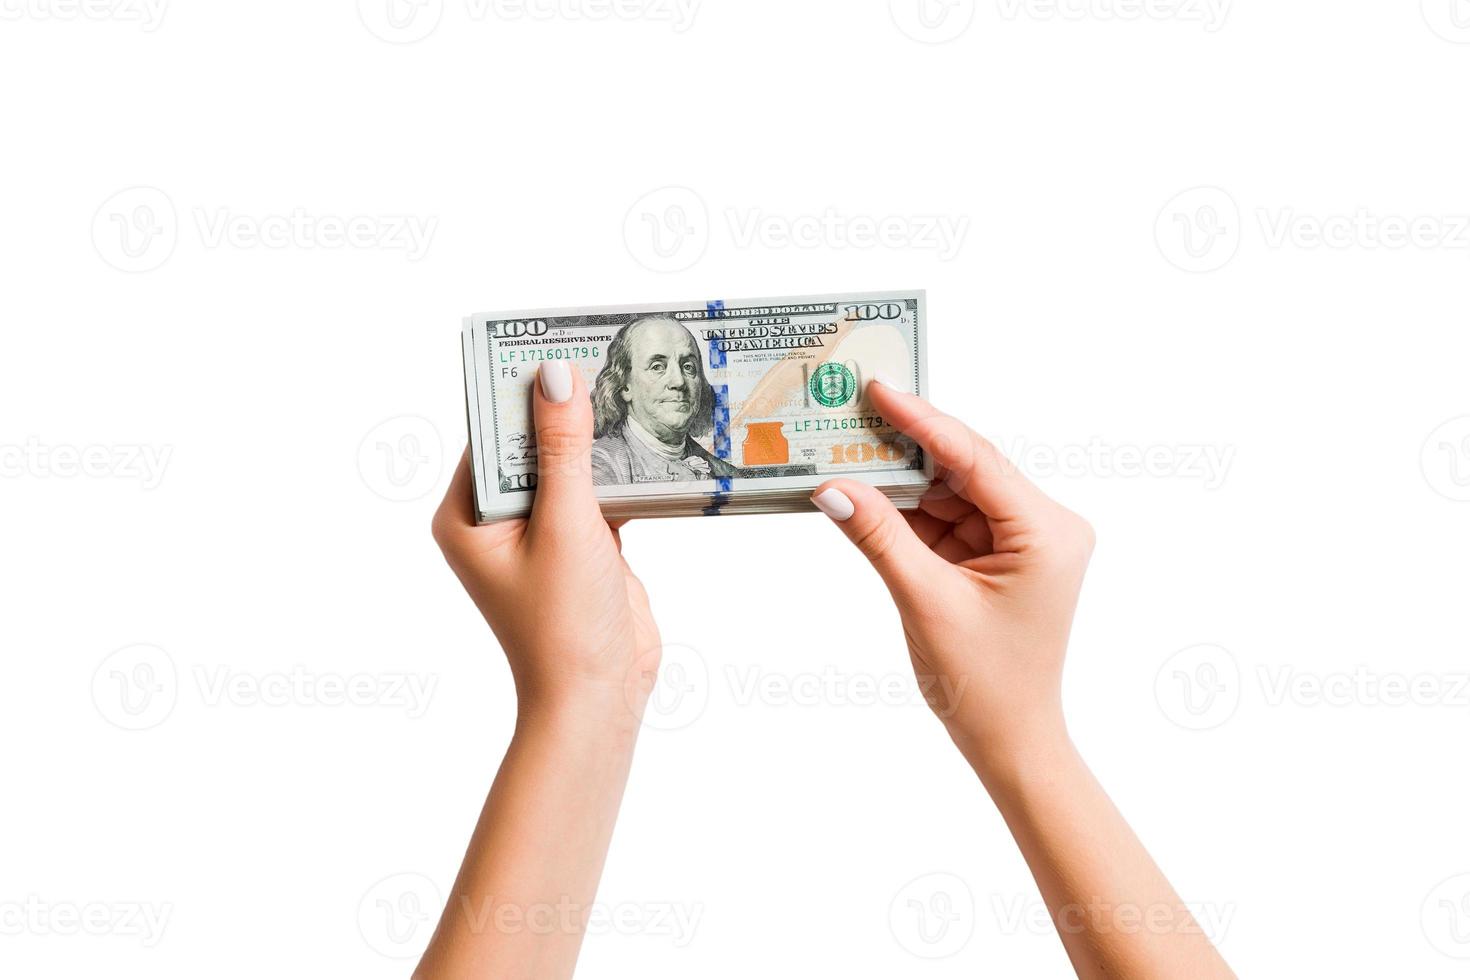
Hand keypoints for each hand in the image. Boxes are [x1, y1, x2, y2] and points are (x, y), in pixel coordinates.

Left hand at [432, 361, 661, 727]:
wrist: (599, 698)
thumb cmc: (563, 626)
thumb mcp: (565, 526)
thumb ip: (564, 449)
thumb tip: (556, 376)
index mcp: (467, 516)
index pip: (490, 432)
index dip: (520, 390)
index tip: (555, 343)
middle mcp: (497, 521)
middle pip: (531, 444)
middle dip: (565, 409)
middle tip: (602, 355)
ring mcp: (541, 533)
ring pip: (568, 466)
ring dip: (596, 439)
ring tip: (631, 388)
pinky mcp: (582, 544)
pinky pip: (598, 491)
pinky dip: (620, 472)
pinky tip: (650, 442)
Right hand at [811, 376, 1093, 778]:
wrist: (1010, 741)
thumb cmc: (985, 684)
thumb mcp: (924, 602)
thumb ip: (879, 537)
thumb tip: (833, 486)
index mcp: (1046, 532)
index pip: (976, 459)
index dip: (923, 421)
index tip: (879, 390)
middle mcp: (1045, 526)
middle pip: (965, 467)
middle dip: (907, 446)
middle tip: (852, 412)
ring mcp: (1024, 540)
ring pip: (953, 490)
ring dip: (902, 480)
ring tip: (846, 453)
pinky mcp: (1001, 555)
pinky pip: (949, 518)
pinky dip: (909, 512)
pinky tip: (867, 495)